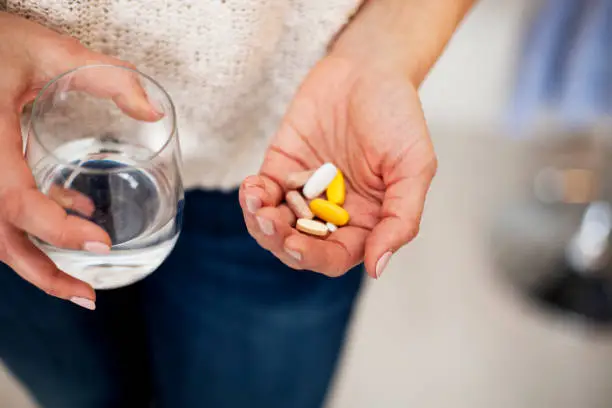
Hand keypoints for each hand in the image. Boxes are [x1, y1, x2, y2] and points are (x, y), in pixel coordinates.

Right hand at [0, 12, 157, 306]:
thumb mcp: (52, 49)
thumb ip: (109, 77)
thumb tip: (155, 114)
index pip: (11, 198)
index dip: (53, 229)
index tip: (101, 243)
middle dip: (42, 273)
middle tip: (88, 297)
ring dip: (39, 259)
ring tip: (82, 280)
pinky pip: (4, 210)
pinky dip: (39, 224)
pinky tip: (75, 215)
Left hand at [239, 56, 436, 278]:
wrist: (368, 69)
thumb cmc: (398, 116)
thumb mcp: (414, 167)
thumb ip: (400, 219)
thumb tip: (377, 268)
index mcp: (366, 221)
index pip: (336, 255)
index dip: (315, 257)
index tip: (296, 245)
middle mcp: (333, 213)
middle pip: (299, 247)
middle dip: (280, 241)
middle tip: (271, 223)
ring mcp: (304, 192)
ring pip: (275, 226)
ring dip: (261, 223)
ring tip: (257, 203)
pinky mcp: (282, 168)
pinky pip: (263, 194)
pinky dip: (252, 196)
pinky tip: (252, 187)